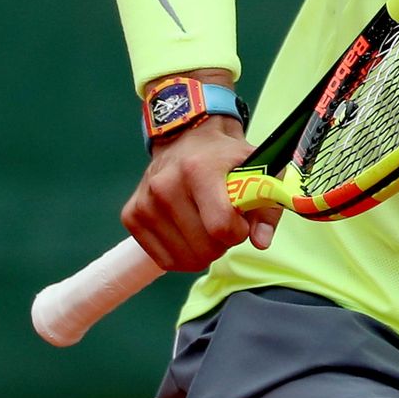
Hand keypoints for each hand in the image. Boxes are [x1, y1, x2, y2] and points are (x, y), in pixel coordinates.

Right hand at [120, 115, 276, 271]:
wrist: (187, 137)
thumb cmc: (227, 157)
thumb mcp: (258, 169)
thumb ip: (267, 205)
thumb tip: (261, 242)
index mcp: (199, 170)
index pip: (221, 225)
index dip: (239, 232)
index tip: (242, 221)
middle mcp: (165, 185)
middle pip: (204, 247)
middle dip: (223, 242)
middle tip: (224, 222)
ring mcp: (145, 202)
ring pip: (185, 258)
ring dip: (204, 250)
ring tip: (207, 224)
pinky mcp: (131, 215)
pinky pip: (164, 260)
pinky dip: (183, 255)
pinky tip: (189, 233)